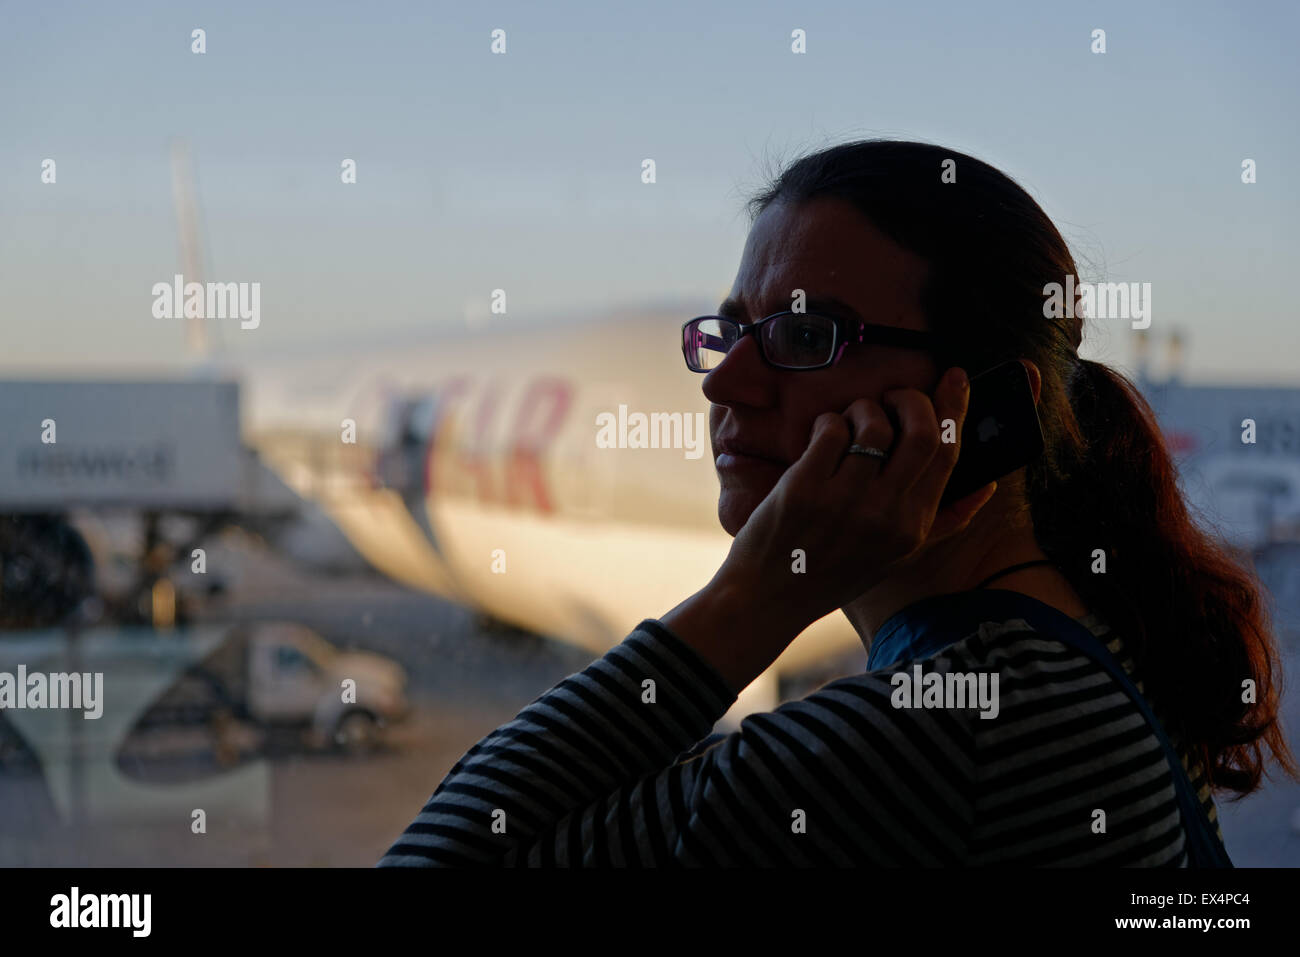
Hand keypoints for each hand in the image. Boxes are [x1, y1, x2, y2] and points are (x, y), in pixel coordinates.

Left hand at [712, 366, 996, 633]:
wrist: (770, 597)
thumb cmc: (833, 571)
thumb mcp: (897, 556)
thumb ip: (944, 521)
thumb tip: (990, 486)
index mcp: (913, 527)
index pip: (948, 455)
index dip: (956, 409)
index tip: (956, 377)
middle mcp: (886, 515)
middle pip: (921, 432)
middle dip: (910, 399)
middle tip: (892, 398)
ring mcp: (845, 501)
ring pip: (874, 425)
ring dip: (862, 410)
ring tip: (848, 423)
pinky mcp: (805, 489)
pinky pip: (831, 430)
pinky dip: (829, 421)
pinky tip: (822, 436)